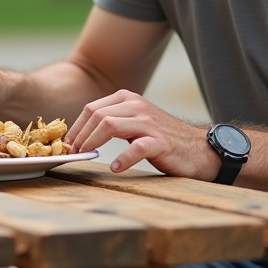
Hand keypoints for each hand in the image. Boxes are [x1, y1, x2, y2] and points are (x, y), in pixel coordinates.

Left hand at [65, 89, 220, 179]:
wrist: (199, 149)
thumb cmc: (162, 139)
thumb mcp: (135, 124)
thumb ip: (113, 123)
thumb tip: (80, 137)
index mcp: (128, 99)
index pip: (92, 108)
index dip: (75, 128)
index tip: (67, 145)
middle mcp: (137, 106)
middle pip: (97, 116)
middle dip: (79, 135)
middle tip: (73, 153)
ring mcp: (149, 123)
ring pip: (110, 125)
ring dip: (92, 143)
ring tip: (85, 156)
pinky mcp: (160, 142)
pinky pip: (136, 147)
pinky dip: (123, 158)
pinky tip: (115, 167)